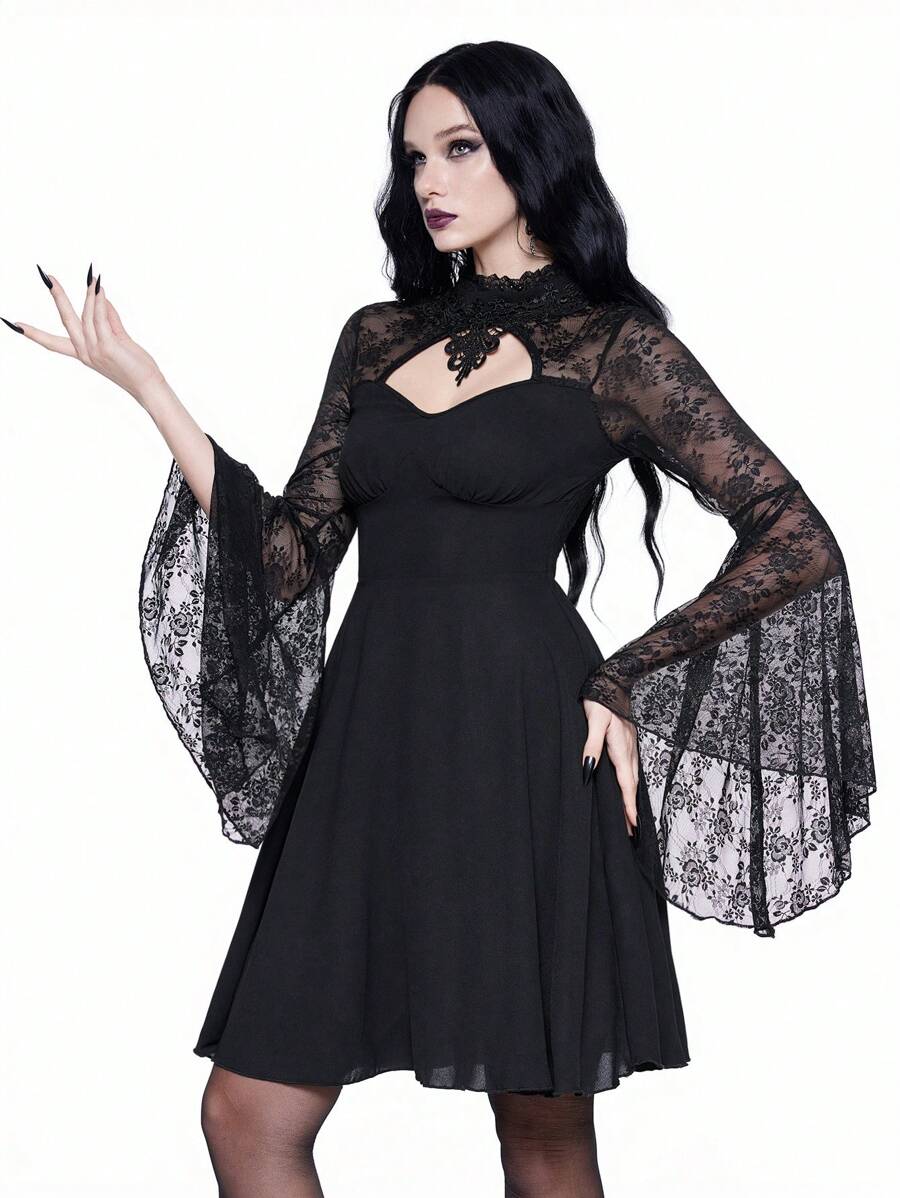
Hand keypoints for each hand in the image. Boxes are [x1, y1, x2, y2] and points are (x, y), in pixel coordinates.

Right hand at [4, 264, 164, 402]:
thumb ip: (108, 318)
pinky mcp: (108, 347)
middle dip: (57, 296)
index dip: (33, 333)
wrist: (148, 385)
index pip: (52, 343)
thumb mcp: (118, 339)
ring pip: (87, 315)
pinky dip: (99, 301)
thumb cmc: (135, 365)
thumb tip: (100, 296)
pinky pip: (100, 318)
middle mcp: (85, 352)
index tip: (14, 324)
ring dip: (89, 295)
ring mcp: (95, 350)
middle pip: (65, 320)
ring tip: (91, 277)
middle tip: (46, 276)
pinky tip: (99, 288)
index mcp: (82, 354)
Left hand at [581, 698, 638, 836]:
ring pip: (633, 777)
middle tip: (632, 831)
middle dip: (631, 808)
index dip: (628, 806)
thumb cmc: (601, 700)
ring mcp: (631, 745)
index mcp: (621, 748)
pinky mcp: (629, 740)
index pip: (626, 784)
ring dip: (631, 797)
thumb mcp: (594, 722)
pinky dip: (631, 782)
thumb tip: (588, 772)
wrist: (614, 679)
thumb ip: (591, 747)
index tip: (632, 825)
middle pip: (631, 785)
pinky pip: (631, 767)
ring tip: (630, 815)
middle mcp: (629, 750)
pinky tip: (627, 785)